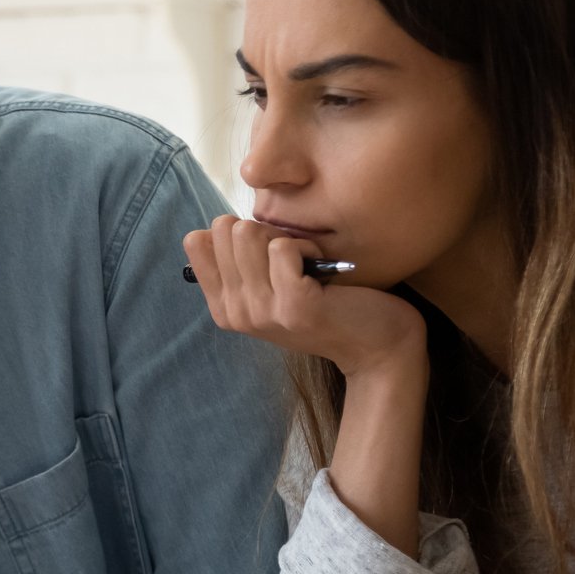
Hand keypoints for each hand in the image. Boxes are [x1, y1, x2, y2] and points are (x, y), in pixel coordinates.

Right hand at [184, 216, 429, 555]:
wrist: (377, 345)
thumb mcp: (272, 290)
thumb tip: (210, 230)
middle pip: (223, 228)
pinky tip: (322, 268)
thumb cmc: (329, 306)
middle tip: (292, 258)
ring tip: (308, 263)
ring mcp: (261, 311)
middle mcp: (235, 312)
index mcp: (224, 307)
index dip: (236, 232)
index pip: (197, 240)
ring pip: (248, 232)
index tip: (266, 255)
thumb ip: (240, 266)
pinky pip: (283, 246)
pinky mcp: (293, 306)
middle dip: (262, 229)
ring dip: (285, 236)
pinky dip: (308, 246)